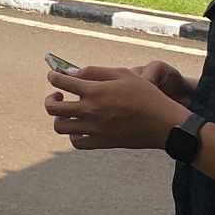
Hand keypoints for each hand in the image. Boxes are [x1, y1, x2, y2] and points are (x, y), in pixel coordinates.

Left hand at [44, 66, 188, 149]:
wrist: (164, 124)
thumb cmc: (146, 95)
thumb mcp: (123, 74)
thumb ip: (94, 71)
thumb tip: (70, 72)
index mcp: (94, 91)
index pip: (60, 82)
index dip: (53, 77)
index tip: (55, 76)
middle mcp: (90, 110)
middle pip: (52, 108)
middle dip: (50, 99)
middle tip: (59, 95)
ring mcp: (94, 129)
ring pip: (60, 127)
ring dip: (59, 117)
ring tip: (67, 112)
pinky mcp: (102, 142)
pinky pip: (76, 143)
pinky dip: (73, 135)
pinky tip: (79, 127)